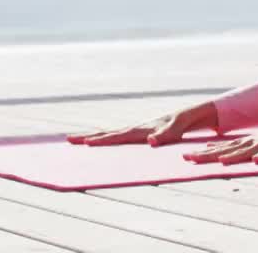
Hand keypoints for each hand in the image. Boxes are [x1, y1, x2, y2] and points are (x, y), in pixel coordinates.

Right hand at [67, 102, 217, 146]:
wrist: (189, 114)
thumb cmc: (184, 122)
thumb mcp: (178, 129)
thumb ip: (166, 135)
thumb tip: (150, 142)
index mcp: (142, 129)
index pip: (118, 135)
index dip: (102, 140)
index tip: (85, 142)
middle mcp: (135, 128)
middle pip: (108, 134)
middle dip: (89, 137)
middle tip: (68, 140)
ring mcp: (136, 130)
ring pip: (111, 134)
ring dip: (94, 138)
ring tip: (75, 140)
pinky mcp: (139, 133)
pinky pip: (119, 137)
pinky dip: (106, 139)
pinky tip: (98, 142)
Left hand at [183, 109, 257, 164]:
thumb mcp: (250, 145)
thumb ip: (233, 149)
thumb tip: (213, 153)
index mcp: (242, 144)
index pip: (219, 149)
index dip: (203, 153)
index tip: (185, 157)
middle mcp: (249, 144)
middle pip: (226, 150)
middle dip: (208, 155)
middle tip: (189, 158)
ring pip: (245, 152)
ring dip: (233, 157)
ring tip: (220, 162)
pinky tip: (256, 161)